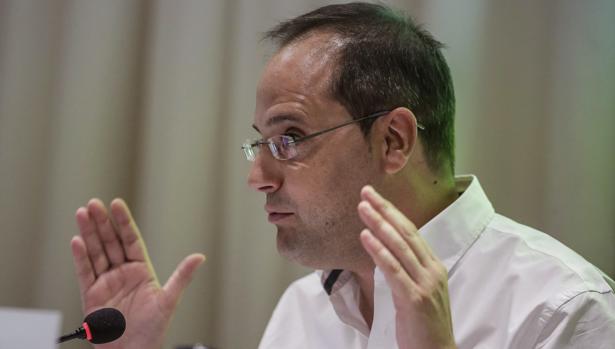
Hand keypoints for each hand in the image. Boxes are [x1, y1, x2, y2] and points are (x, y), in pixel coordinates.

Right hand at [70, 198, 204, 348]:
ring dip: (88, 233)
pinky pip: (85, 273)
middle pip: (111, 242)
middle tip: (95, 203)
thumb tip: (199, 256)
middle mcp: (122, 273)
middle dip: (103, 223)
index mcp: (141, 270)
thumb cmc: (152, 331)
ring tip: (82, 213)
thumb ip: (182, 276)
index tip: (117, 204)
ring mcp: (106, 282)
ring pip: (96, 253)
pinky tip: (77, 241)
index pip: (131, 240)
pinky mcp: (91, 296)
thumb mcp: (169, 300)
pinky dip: (80, 257)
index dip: (124, 222)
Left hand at [357, 186, 455, 348]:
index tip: (375, 198)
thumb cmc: (425, 326)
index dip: (393, 213)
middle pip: (406, 233)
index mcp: (434, 267)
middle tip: (366, 192)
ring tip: (362, 208)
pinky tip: (365, 237)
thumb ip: (406, 271)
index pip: (412, 233)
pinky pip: (394, 270)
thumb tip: (385, 252)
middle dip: (384, 210)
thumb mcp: (418, 291)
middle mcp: (432, 271)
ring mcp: (425, 284)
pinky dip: (379, 251)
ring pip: (400, 247)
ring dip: (379, 224)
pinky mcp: (414, 299)